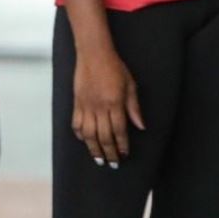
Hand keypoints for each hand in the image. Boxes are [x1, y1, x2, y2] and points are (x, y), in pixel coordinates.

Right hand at [72, 43, 143, 166]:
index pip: (119, 130)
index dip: (122, 145)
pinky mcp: (77, 103)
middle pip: (104, 136)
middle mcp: (99, 107)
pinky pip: (76, 124)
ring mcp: (86, 106)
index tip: (124, 155)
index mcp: (115, 102)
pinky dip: (80, 135)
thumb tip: (141, 126)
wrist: (94, 54)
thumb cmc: (115, 67)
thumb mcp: (130, 85)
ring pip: (89, 134)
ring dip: (94, 149)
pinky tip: (85, 141)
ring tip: (98, 159)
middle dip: (109, 152)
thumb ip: (134, 107)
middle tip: (113, 164)